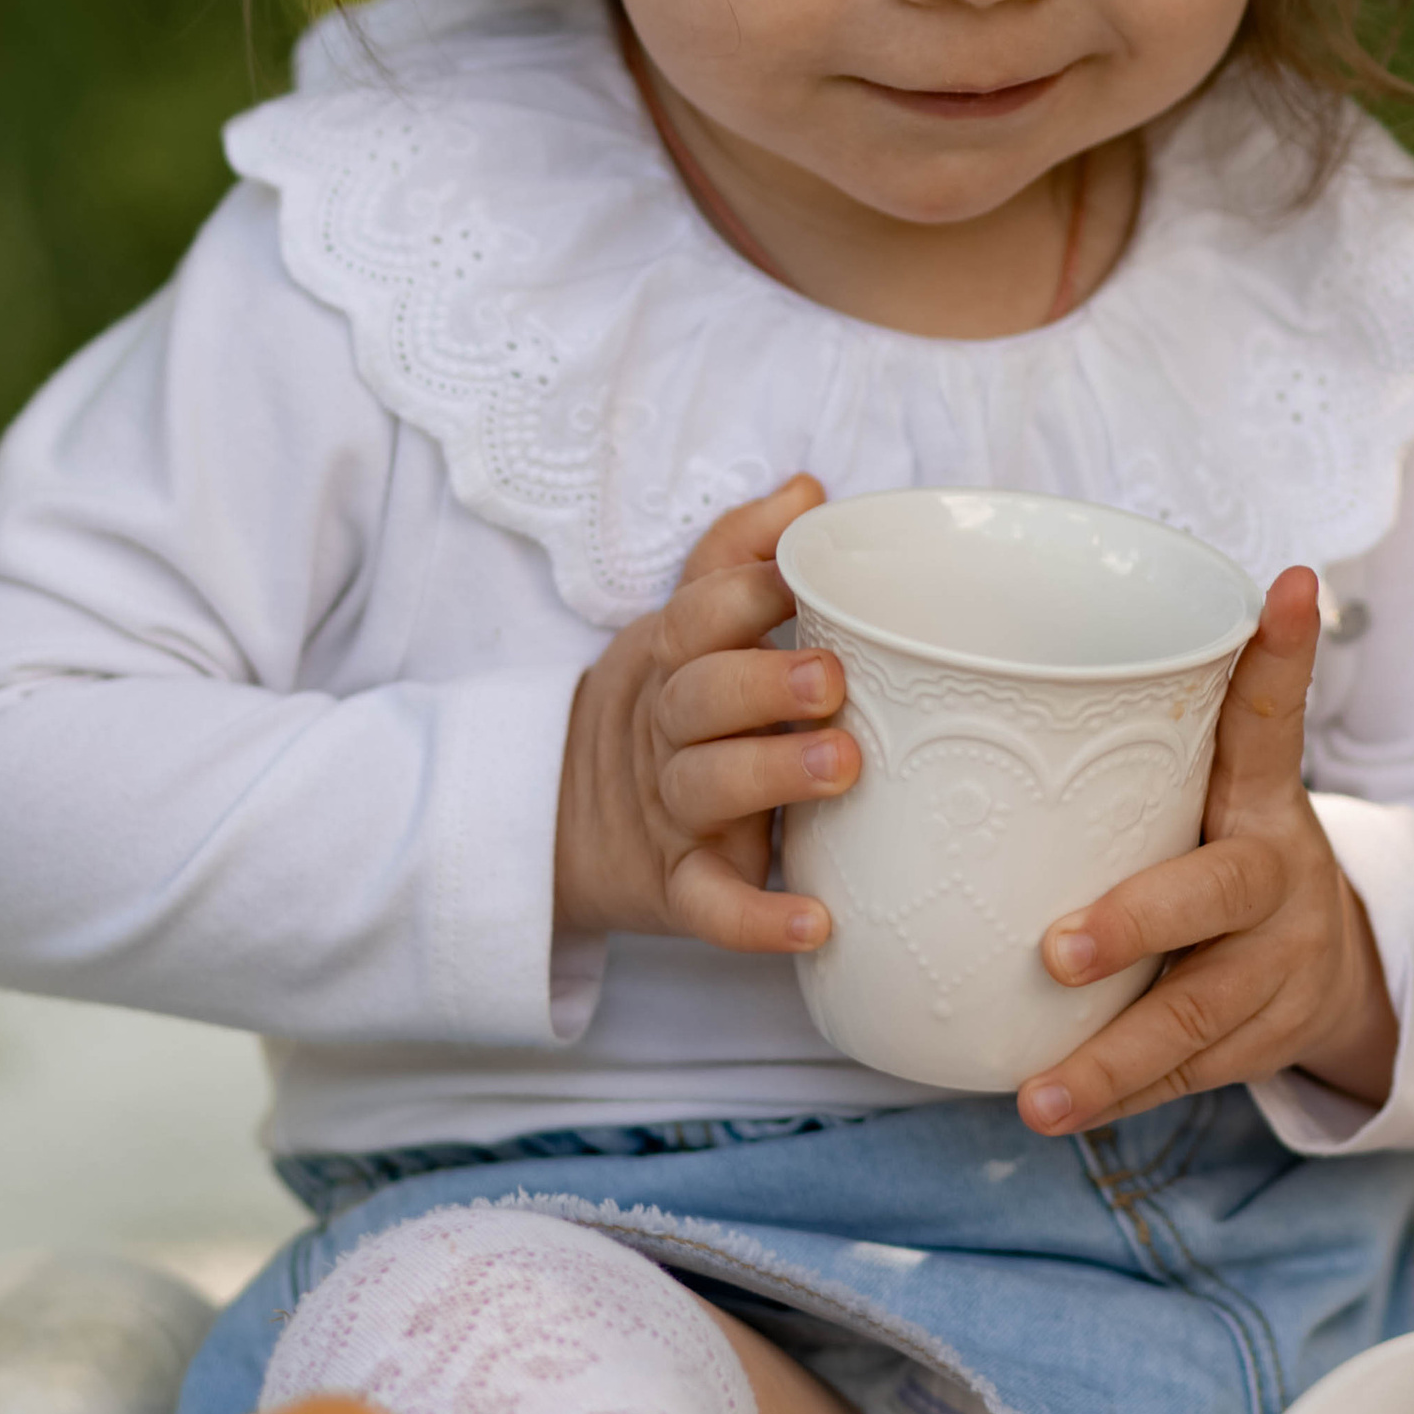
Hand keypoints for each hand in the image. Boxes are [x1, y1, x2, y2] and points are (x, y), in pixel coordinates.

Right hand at [552, 475, 856, 949]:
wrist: (569, 823)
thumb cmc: (675, 707)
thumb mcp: (687, 626)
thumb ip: (740, 556)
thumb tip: (808, 491)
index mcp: (677, 657)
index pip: (700, 612)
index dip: (745, 592)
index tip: (800, 578)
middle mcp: (669, 729)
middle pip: (701, 697)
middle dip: (763, 682)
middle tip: (830, 679)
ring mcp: (670, 811)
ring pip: (709, 788)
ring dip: (773, 775)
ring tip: (844, 767)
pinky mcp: (676, 887)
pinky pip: (710, 908)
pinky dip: (756, 919)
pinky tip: (816, 922)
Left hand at [1016, 568, 1395, 1136]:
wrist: (1331, 967)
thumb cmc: (1221, 853)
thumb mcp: (1216, 787)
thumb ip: (1154, 728)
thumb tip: (1038, 639)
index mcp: (1260, 798)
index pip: (1272, 717)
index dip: (1281, 656)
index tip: (1289, 588)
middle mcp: (1278, 877)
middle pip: (1216, 894)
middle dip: (1137, 921)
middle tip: (1058, 948)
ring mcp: (1276, 969)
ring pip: (1196, 1016)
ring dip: (1112, 1058)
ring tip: (1039, 1096)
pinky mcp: (1261, 1043)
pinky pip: (1184, 1075)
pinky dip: (1119, 1095)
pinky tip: (1057, 1107)